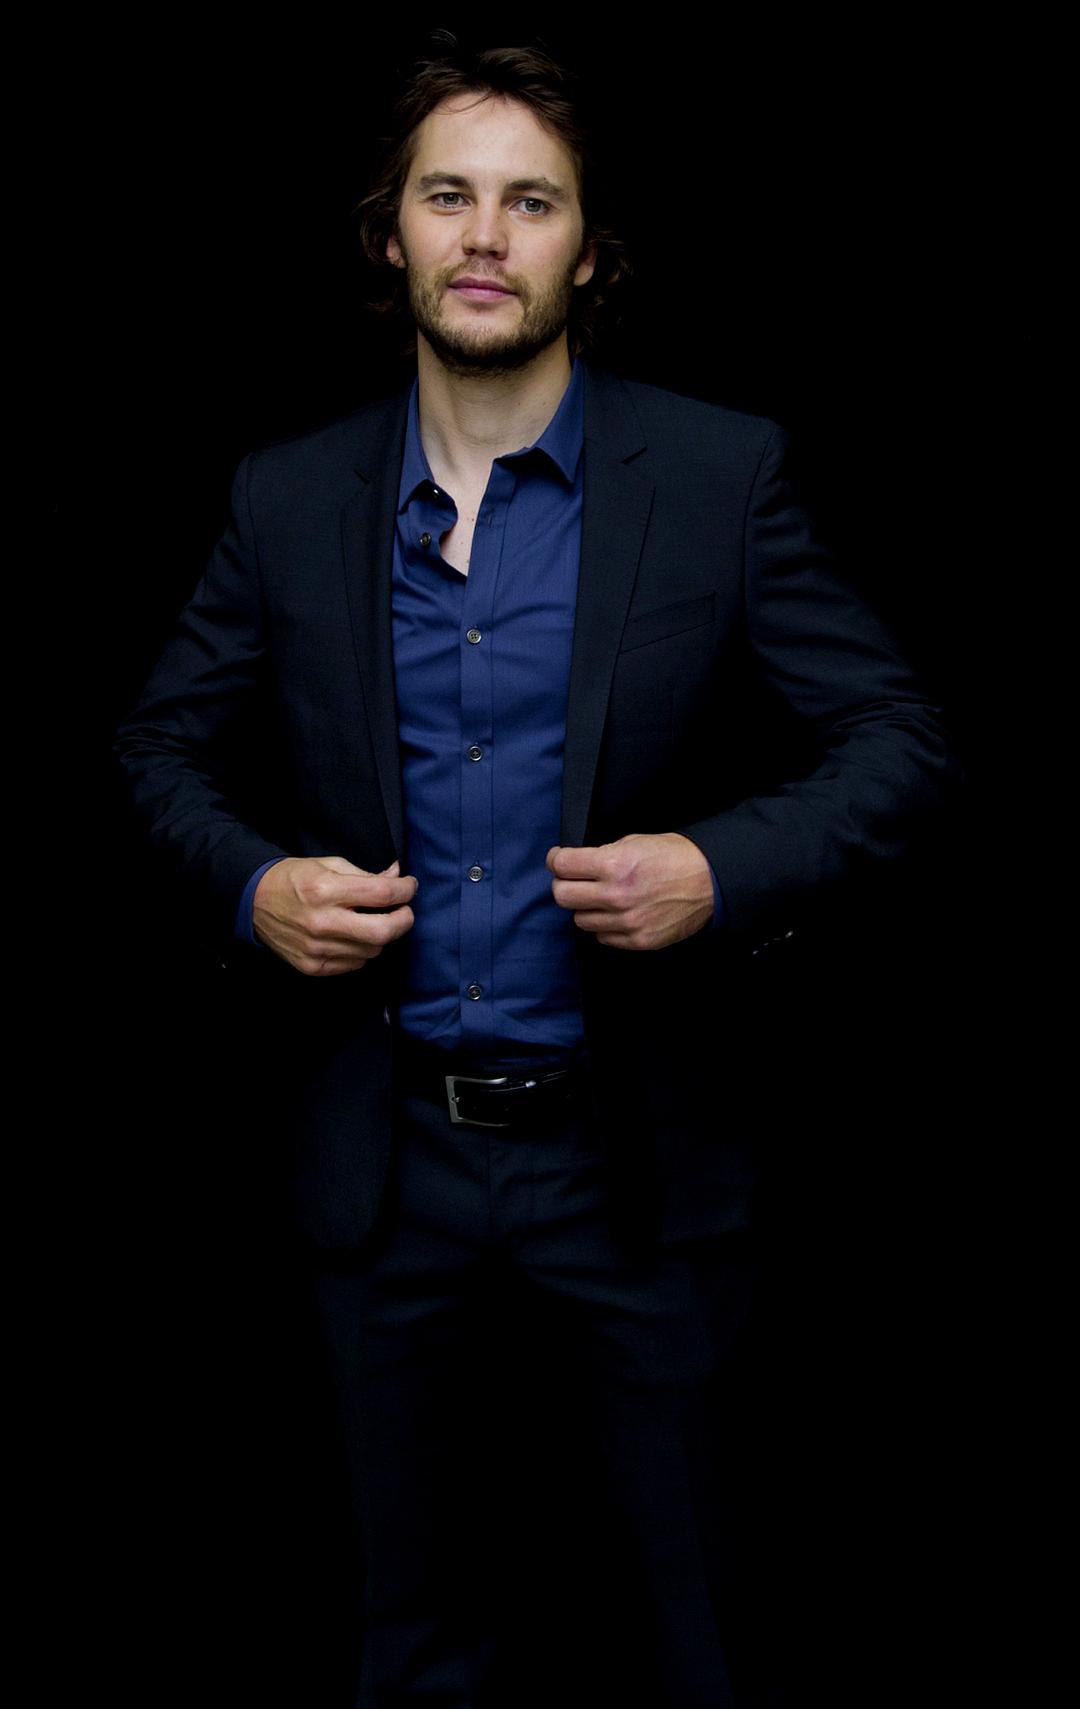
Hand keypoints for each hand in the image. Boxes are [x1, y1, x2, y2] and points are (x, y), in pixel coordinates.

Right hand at [253, 856, 416, 975]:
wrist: (254, 902)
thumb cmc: (294, 879)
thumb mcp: (329, 864)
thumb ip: (366, 874)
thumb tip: (397, 875)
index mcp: (326, 890)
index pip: (382, 894)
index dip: (405, 890)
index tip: (409, 886)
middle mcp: (322, 922)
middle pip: (383, 931)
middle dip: (404, 920)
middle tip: (404, 911)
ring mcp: (317, 948)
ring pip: (372, 950)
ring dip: (380, 935)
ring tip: (370, 920)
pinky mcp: (313, 966)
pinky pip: (355, 964)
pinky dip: (361, 949)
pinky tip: (351, 935)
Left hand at [546, 833, 713, 949]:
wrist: (710, 881)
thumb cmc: (674, 857)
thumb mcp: (635, 842)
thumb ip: (602, 854)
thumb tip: (575, 865)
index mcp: (615, 863)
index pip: (562, 865)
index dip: (556, 859)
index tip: (558, 859)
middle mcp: (617, 895)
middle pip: (562, 896)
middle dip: (563, 884)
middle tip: (572, 880)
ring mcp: (627, 922)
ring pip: (580, 920)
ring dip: (585, 907)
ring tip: (600, 897)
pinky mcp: (638, 940)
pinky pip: (602, 936)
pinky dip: (604, 925)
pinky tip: (617, 913)